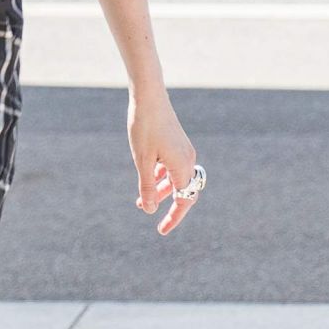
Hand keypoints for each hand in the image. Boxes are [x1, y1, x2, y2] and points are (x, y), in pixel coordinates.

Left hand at [128, 86, 200, 235]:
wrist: (149, 97)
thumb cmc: (144, 128)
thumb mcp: (142, 161)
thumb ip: (146, 187)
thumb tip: (150, 210)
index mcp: (182, 166)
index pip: (184, 200)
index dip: (174, 217)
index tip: (162, 231)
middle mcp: (188, 160)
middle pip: (182, 191)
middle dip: (167, 205)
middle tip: (151, 217)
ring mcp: (184, 151)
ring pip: (175, 180)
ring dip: (160, 191)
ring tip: (140, 201)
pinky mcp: (177, 144)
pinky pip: (172, 168)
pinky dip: (161, 177)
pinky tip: (147, 178)